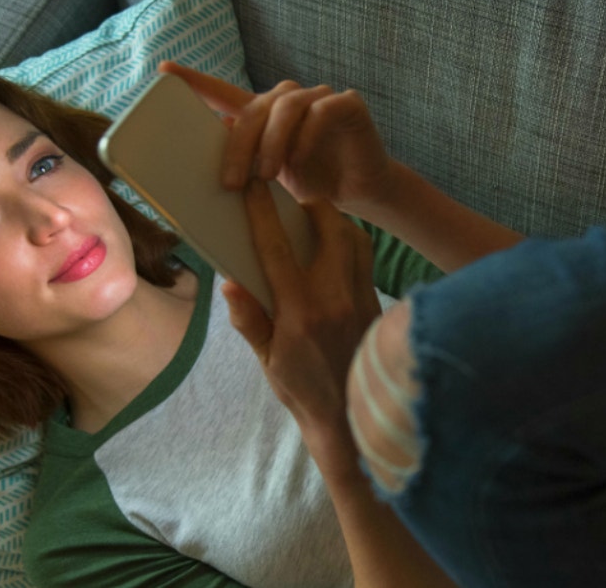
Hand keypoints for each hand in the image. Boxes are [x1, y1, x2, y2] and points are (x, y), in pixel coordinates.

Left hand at [158, 61, 395, 215]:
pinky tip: (299, 161)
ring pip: (286, 107)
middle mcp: (290, 100)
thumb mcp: (271, 183)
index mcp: (265, 116)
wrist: (360, 194)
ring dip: (272, 142)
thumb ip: (246, 169)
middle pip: (255, 107)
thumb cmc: (313, 186)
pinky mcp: (347, 104)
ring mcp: (319, 98)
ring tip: (267, 176)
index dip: (195, 82)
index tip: (165, 73)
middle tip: (232, 182)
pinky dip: (307, 137)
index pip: (225, 94)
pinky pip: (321, 111)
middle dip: (239, 145)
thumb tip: (213, 175)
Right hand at [222, 179, 381, 431]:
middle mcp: (334, 297)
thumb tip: (231, 283)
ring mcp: (360, 298)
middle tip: (294, 204)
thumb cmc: (302, 390)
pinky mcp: (375, 304)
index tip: (253, 188)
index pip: (277, 248)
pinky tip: (337, 249)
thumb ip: (249, 320)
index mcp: (299, 311)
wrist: (350, 417)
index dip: (262, 213)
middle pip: (329, 227)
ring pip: (355, 239)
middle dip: (311, 206)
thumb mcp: (266, 359)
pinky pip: (366, 260)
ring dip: (336, 222)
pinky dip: (351, 244)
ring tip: (317, 222)